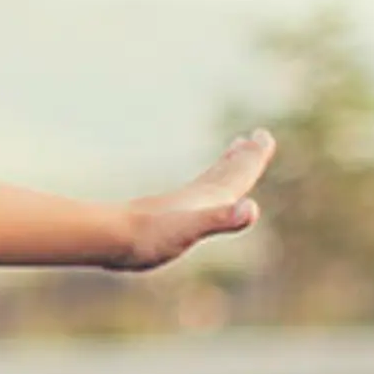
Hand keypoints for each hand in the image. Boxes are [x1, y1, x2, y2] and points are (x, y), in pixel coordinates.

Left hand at [117, 131, 273, 269]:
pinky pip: (196, 198)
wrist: (110, 238)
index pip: (238, 174)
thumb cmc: (152, 236)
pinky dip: (206, 189)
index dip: (253, 157)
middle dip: (244, 157)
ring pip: (211, 181)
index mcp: (209, 199)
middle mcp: (197, 198)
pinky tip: (199, 196)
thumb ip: (222, 218)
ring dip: (226, 167)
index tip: (263, 135)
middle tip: (257, 137)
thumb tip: (252, 209)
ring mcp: (182, 207)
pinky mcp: (168, 219)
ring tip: (233, 153)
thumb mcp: (192, 228)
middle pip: (227, 172)